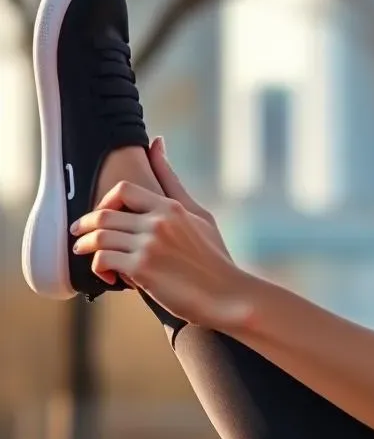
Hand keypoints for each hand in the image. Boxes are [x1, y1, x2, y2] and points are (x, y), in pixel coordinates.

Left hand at [70, 143, 251, 329]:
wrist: (227, 295)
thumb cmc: (215, 258)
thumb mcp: (200, 215)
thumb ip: (172, 183)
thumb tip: (156, 143)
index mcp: (171, 208)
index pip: (124, 190)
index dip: (105, 201)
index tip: (102, 214)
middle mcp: (159, 223)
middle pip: (104, 214)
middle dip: (85, 224)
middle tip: (80, 234)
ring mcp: (150, 246)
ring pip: (99, 237)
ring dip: (86, 246)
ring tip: (85, 253)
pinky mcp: (142, 270)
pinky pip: (104, 261)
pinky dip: (98, 268)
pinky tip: (108, 276)